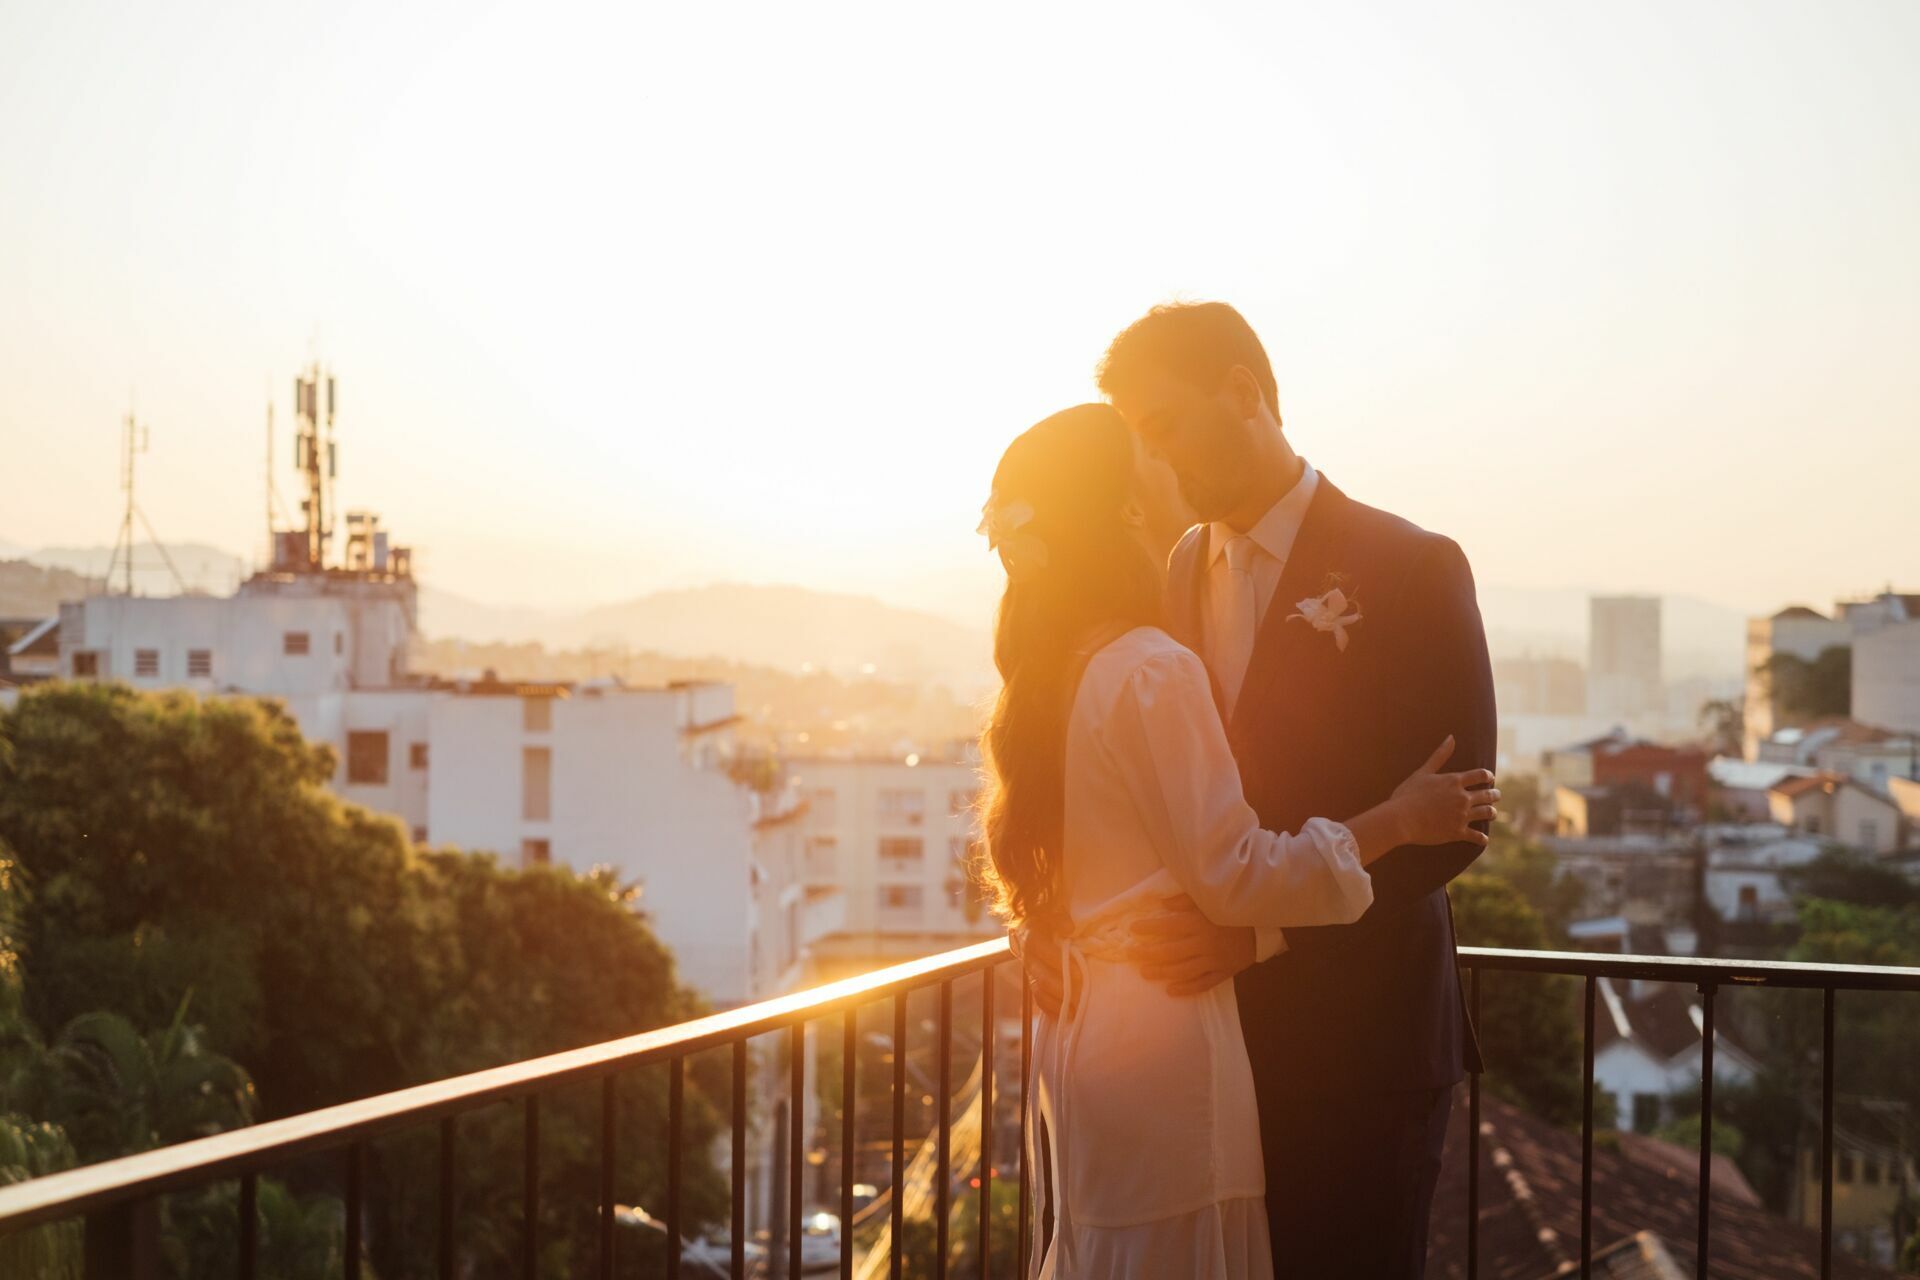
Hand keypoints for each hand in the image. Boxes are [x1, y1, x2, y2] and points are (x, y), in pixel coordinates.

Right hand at [1019, 924, 1074, 1019]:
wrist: (1033, 928)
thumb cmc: (1048, 919)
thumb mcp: (1052, 913)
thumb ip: (1060, 918)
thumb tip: (1069, 928)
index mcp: (1031, 939)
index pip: (1042, 951)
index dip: (1060, 963)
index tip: (1079, 973)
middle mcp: (1028, 958)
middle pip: (1042, 977)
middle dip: (1063, 988)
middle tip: (1082, 995)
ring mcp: (1030, 973)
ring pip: (1040, 992)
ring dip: (1059, 1002)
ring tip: (1077, 1009)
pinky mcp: (1034, 984)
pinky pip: (1040, 1000)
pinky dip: (1052, 1009)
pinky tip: (1067, 1015)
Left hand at [1125, 894, 1256, 996]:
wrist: (1265, 926)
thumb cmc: (1234, 908)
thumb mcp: (1211, 898)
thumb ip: (1185, 900)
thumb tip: (1161, 904)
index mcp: (1200, 922)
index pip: (1168, 926)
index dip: (1149, 928)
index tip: (1132, 928)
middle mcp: (1205, 943)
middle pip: (1171, 952)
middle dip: (1148, 954)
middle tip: (1130, 955)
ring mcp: (1215, 960)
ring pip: (1183, 970)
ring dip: (1162, 972)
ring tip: (1145, 973)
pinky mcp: (1224, 972)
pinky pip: (1203, 984)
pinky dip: (1187, 988)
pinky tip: (1171, 990)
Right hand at [1390, 735, 1497, 848]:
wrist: (1401, 819)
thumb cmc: (1408, 794)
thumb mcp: (1423, 772)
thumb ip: (1439, 755)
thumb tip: (1451, 737)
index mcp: (1455, 781)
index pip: (1481, 775)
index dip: (1488, 776)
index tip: (1489, 778)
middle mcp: (1463, 798)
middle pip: (1488, 794)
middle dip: (1494, 794)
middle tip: (1496, 795)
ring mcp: (1462, 816)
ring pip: (1487, 813)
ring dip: (1492, 813)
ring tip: (1492, 813)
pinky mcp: (1458, 832)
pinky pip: (1477, 836)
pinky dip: (1481, 838)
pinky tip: (1483, 839)